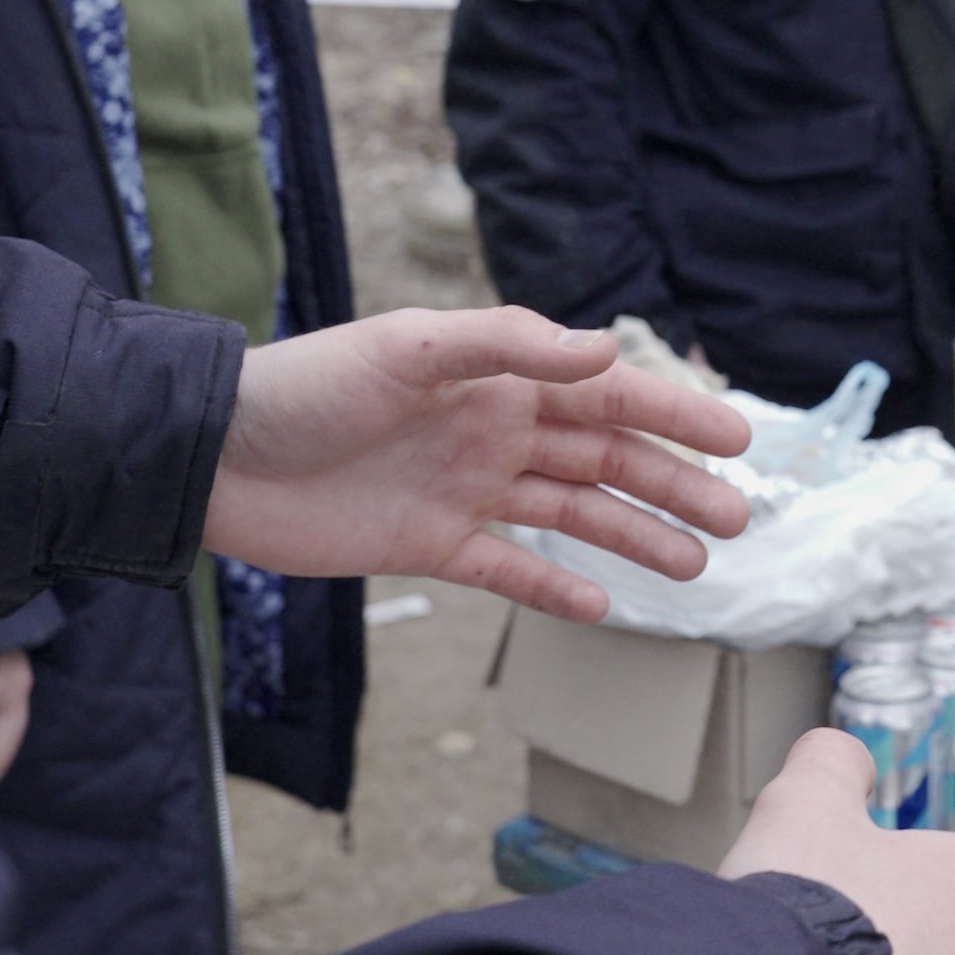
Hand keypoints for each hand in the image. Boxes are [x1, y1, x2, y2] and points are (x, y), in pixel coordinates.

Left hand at [203, 309, 756, 623]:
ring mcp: (464, 490)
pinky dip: (554, 590)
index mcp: (496, 378)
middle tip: (739, 520)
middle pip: (604, 459)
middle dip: (673, 486)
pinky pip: (508, 570)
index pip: (606, 394)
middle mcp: (491, 431)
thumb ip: (507, 345)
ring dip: (633, 537)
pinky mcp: (428, 544)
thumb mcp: (405, 349)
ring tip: (695, 568)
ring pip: (571, 514)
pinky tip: (602, 608)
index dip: (674, 414)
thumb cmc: (305, 388)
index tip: (738, 438)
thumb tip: (603, 350)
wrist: (215, 458)